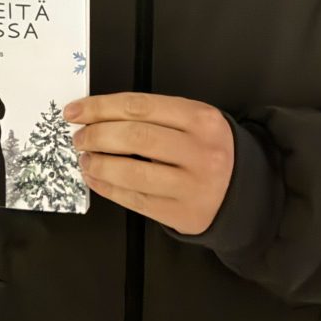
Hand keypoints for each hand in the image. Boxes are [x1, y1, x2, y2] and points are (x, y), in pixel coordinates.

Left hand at [64, 92, 233, 235]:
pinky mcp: (181, 213)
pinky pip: (135, 199)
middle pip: (135, 138)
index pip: (140, 107)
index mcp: (201, 118)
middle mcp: (199, 151)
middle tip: (79, 137)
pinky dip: (108, 187)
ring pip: (133, 173)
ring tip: (85, 159)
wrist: (245, 191)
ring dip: (99, 164)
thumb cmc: (208, 148)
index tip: (74, 111)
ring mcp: (191, 185)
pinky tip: (95, 178)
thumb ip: (154, 115)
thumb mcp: (194, 121)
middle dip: (97, 135)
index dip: (100, 108)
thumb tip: (97, 115)